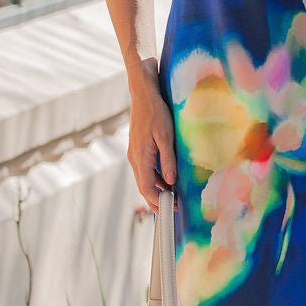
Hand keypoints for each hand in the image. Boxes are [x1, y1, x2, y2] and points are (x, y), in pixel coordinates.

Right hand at [128, 76, 176, 212]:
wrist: (143, 95)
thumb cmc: (156, 112)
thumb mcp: (166, 135)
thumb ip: (168, 159)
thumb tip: (171, 181)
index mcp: (141, 157)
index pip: (147, 188)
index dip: (158, 202)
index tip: (170, 210)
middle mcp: (135, 158)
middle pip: (143, 187)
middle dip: (156, 201)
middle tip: (171, 211)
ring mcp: (134, 154)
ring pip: (144, 179)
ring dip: (156, 190)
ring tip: (171, 198)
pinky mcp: (137, 149)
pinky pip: (145, 170)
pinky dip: (154, 179)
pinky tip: (166, 180)